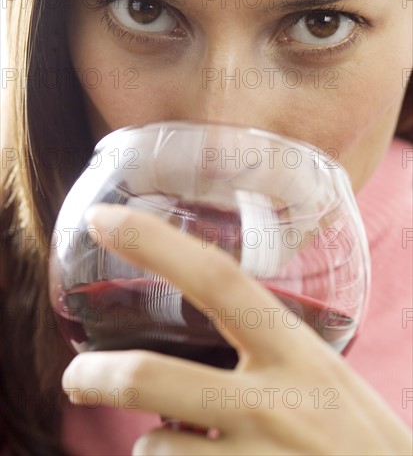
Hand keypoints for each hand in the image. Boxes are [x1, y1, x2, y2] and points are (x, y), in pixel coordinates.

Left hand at [62, 204, 411, 454]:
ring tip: (174, 442)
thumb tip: (211, 324)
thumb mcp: (325, 374)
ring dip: (153, 444)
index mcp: (300, 352)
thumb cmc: (360, 435)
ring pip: (157, 448)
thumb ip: (272, 349)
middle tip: (77, 375)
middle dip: (97, 375)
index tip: (103, 219)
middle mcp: (278, 405)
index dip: (154, 243)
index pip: (218, 278)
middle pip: (153, 377)